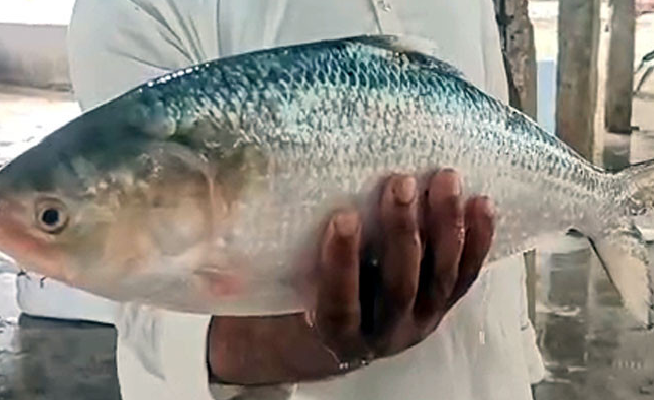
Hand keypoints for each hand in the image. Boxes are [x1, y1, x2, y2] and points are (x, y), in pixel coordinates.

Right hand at [208, 170, 494, 384]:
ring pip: (439, 280)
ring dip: (444, 229)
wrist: (327, 338)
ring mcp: (418, 322)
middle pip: (399, 287)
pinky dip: (476, 241)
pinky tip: (482, 203)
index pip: (340, 304)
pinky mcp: (441, 306)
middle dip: (401, 234)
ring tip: (444, 180)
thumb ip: (271, 263)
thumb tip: (227, 216)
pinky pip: (465, 277)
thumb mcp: (277, 293)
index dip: (341, 264)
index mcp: (336, 336)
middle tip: (399, 183)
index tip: (340, 217)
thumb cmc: (296, 305)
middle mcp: (383, 334)